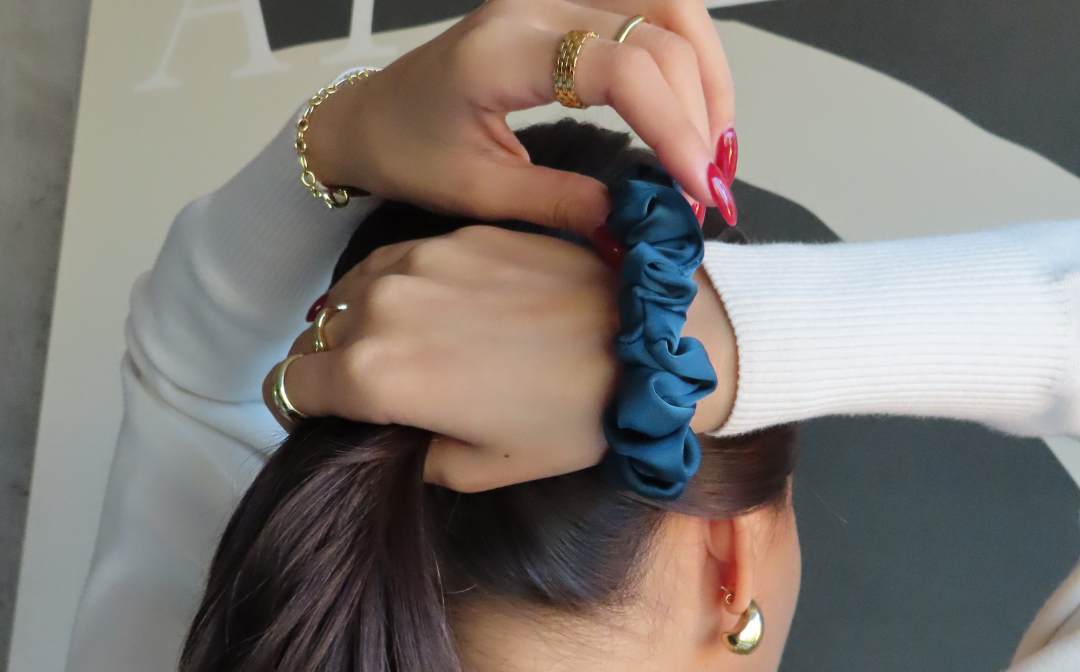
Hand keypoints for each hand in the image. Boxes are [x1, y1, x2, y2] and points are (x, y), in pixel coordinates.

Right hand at [263, 228, 737, 491]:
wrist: (645, 343)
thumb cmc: (568, 419)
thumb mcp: (479, 467)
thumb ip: (408, 453)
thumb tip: (383, 435)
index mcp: (375, 375)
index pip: (291, 387)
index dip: (303, 410)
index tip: (328, 419)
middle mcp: (379, 307)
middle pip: (314, 337)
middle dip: (330, 367)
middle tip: (376, 392)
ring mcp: (417, 260)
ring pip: (348, 292)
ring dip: (359, 322)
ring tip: (407, 349)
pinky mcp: (455, 232)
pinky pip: (394, 262)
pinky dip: (397, 288)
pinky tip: (439, 310)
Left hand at [302, 0, 735, 234]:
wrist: (371, 117)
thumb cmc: (410, 151)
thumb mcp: (479, 193)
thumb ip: (559, 203)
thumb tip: (631, 221)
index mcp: (506, 51)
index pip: (621, 67)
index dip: (673, 126)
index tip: (696, 188)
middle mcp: (536, 5)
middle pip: (660, 26)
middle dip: (702, 106)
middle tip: (710, 182)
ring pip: (666, 3)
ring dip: (706, 72)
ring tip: (715, 146)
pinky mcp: (563, 6)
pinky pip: (647, 8)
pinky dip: (684, 55)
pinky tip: (693, 107)